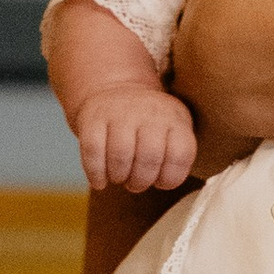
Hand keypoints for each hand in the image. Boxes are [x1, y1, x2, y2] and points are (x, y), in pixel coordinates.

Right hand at [73, 83, 197, 194]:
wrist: (120, 90)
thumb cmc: (151, 124)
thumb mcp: (175, 130)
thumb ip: (178, 157)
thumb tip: (166, 183)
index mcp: (175, 119)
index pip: (180, 154)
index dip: (170, 178)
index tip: (161, 181)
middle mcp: (150, 112)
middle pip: (149, 157)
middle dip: (141, 181)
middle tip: (135, 183)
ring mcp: (120, 112)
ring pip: (120, 154)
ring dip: (119, 177)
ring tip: (119, 178)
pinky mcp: (93, 117)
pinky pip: (92, 150)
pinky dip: (95, 173)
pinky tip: (100, 181)